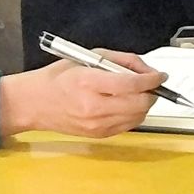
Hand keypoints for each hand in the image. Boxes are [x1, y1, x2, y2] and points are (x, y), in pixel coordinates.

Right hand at [0, 51, 163, 137]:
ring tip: (138, 93)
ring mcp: (97, 125)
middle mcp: (93, 107)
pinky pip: (129, 126)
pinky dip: (134, 114)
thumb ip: (120, 61)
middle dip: (152, 92)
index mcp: (88, 83)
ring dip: (145, 104)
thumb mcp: (87, 58)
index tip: (160, 75)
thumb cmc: (57, 79)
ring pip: (138, 117)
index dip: (151, 79)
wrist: (34, 104)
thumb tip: (146, 69)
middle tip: (151, 84)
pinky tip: (126, 104)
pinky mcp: (99, 135)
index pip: (131, 84)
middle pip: (140, 104)